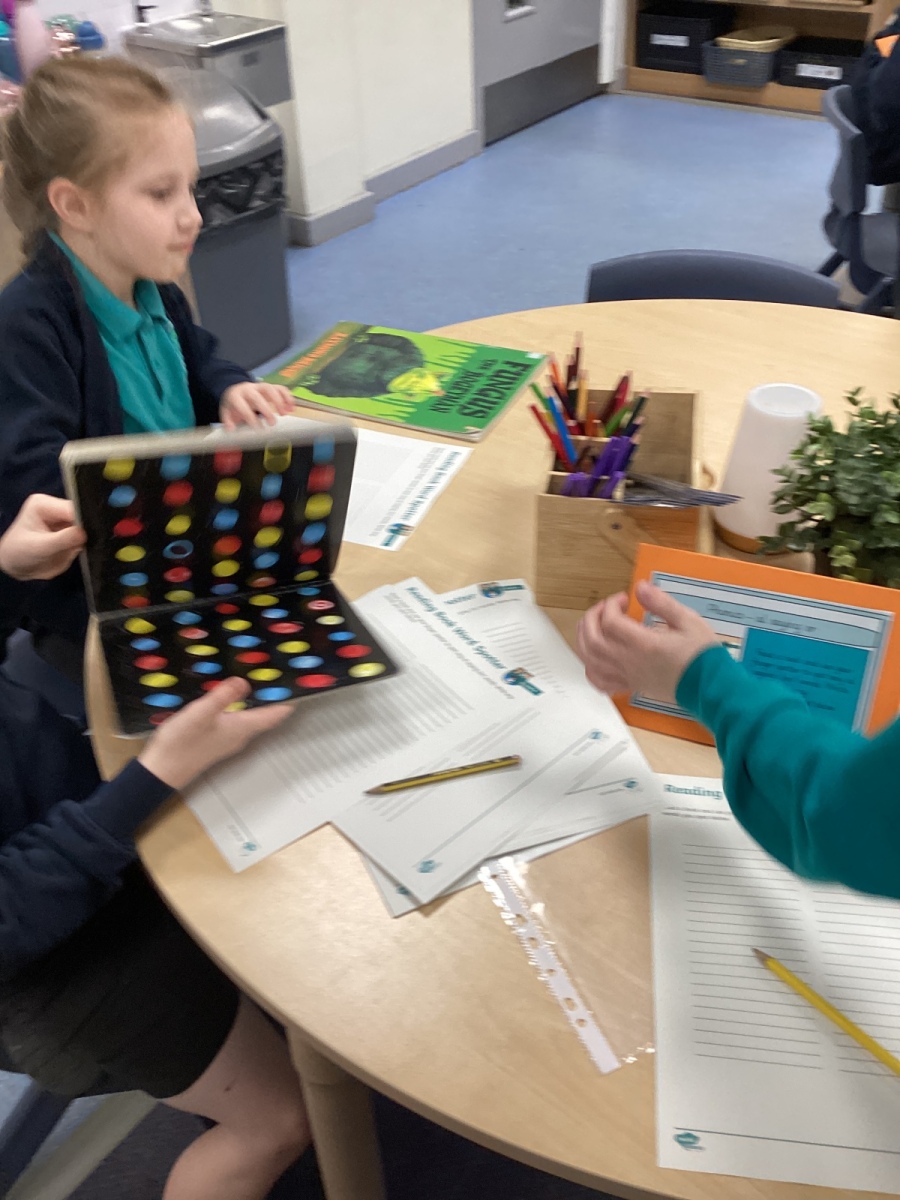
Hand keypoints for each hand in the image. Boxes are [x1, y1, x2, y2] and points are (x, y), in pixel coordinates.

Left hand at [0, 494, 85, 580]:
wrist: (17, 568)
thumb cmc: (20, 554)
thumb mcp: (39, 547)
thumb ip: (62, 539)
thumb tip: (84, 534)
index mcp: (44, 504)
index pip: (71, 508)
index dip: (83, 521)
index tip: (88, 535)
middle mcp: (56, 509)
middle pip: (82, 515)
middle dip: (86, 530)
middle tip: (86, 544)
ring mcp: (65, 521)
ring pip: (87, 527)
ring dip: (87, 539)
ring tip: (79, 549)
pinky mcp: (72, 533)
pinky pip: (86, 537)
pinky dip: (85, 545)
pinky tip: (80, 550)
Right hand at [138, 676, 291, 790]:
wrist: (161, 771)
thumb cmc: (181, 744)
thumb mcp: (201, 713)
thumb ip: (223, 696)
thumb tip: (245, 682)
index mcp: (242, 728)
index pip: (275, 714)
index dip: (288, 699)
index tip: (298, 683)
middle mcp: (240, 735)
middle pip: (265, 714)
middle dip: (272, 695)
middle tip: (276, 674)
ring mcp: (228, 738)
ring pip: (250, 716)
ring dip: (255, 700)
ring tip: (257, 678)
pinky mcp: (215, 738)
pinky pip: (235, 719)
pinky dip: (238, 705)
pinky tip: (228, 696)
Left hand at [219, 382, 295, 429]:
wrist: (236, 390)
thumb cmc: (233, 404)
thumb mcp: (227, 412)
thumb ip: (228, 421)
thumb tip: (232, 429)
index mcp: (236, 396)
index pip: (243, 405)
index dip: (250, 416)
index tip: (258, 428)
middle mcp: (249, 389)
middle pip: (258, 396)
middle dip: (266, 409)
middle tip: (272, 423)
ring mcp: (260, 386)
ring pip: (271, 389)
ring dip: (280, 400)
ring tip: (286, 413)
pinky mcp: (270, 387)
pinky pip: (280, 388)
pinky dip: (287, 397)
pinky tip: (292, 407)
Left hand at [576, 580, 719, 704]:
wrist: (712, 688)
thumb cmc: (703, 657)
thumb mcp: (688, 621)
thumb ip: (661, 603)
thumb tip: (641, 587)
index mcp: (644, 645)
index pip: (610, 621)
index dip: (611, 605)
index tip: (623, 599)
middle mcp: (630, 662)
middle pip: (592, 640)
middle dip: (592, 618)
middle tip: (605, 608)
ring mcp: (628, 676)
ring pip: (590, 660)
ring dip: (584, 639)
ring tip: (593, 625)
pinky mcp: (631, 685)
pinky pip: (600, 682)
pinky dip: (590, 668)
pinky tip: (595, 657)